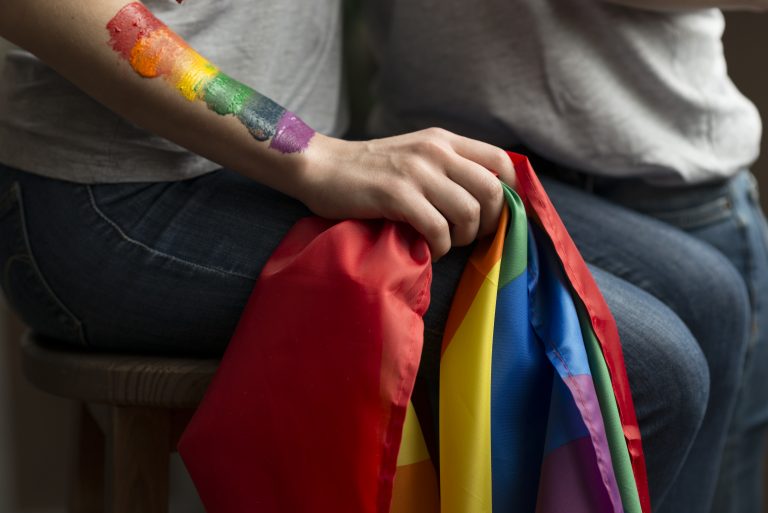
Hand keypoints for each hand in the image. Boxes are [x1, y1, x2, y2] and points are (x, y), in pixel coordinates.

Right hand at [292, 128, 516, 259]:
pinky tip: (428, 248)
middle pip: (492, 190)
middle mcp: (435, 151)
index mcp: (443, 140)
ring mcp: (416, 172)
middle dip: (489, 222)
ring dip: (463, 237)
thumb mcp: (415, 156)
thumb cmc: (369, 170)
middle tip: (471, 236)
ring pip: (469, 212)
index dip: (510, 193)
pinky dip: (440, 247)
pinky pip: (438, 229)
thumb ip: (447, 167)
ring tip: (446, 241)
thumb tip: (485, 200)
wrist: (321, 167)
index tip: (497, 214)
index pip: (500, 160)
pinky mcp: (397, 195)